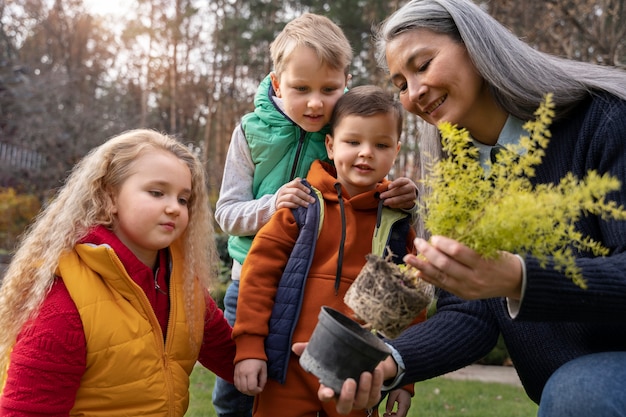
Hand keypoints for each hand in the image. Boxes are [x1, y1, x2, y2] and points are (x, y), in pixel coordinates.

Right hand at [234, 358, 266, 394]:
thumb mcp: (264, 369)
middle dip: (251, 393)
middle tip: (256, 390)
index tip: (260, 388)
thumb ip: (263, 380)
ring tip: (251, 389)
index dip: (256, 391)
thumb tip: (260, 388)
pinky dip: (241, 388)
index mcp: (251, 372)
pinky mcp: (235, 373)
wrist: (248, 350)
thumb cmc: (258, 360)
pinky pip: (236, 384)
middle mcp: (243, 373)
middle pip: (245, 390)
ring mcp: (237, 374)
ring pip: (239, 388)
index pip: (252, 387)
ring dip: (246, 391)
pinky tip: (245, 386)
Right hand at [275, 178, 315, 209]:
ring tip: (307, 205)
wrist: (277, 205)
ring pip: (291, 197)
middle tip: (312, 200)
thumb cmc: (287, 198)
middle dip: (305, 196)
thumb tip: (307, 182)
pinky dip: (293, 205)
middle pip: (295, 191)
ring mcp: (280, 198)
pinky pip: (286, 204)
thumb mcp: (291, 191)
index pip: (295, 183)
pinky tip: (298, 207)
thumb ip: (298, 187)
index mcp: (287, 186)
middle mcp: (283, 191)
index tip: (309, 192)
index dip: (303, 187)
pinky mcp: (278, 205)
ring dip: (301, 201)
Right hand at [292, 342, 384, 413]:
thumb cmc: (342, 361)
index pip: (325, 396)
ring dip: (365, 388)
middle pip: (344, 407)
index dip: (325, 395)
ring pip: (362, 402)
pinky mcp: (372, 397)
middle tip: (350, 381)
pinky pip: (375, 395)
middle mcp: (344, 398)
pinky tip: (376, 371)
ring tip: (366, 372)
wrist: (364, 361)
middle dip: (348, 397)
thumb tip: (295, 347)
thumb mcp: (328, 354)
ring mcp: (359, 399)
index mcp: (331, 389)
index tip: (327, 391)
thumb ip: (311, 350)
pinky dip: (377, 383)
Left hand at [380, 177, 416, 209]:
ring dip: (392, 201)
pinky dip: (396, 205)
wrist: (410, 193)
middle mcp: (411, 187)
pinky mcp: (412, 203)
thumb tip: (380, 189)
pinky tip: (390, 205)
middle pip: (401, 190)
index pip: (401, 181)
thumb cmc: (400, 187)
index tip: (388, 187)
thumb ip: (390, 186)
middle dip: (390, 194)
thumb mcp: (397, 183)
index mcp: (407, 181)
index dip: (395, 184)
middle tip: (381, 196)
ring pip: (402, 198)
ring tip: (384, 202)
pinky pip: (403, 204)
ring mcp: (412, 195)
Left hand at [382, 388, 411, 416]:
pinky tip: (391, 413)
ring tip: (387, 414)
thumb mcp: (393, 394)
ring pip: (401, 416)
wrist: (405, 381)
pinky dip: (396, 415)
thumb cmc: (399, 386)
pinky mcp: (406, 405)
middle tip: (384, 415)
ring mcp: (407, 407)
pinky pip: (401, 413)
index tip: (385, 415)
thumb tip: (387, 412)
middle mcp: (407, 407)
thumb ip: (390, 403)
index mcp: (404, 405)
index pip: (399, 416)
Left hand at [404, 236, 522, 299]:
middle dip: (428, 253)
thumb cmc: (501, 259)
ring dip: (422, 267)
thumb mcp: (490, 248)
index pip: (458, 252)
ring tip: (408, 258)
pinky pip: (443, 286)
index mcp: (483, 263)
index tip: (434, 236)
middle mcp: (475, 278)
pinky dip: (429, 278)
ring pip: (440, 277)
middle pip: (445, 265)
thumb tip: (441, 239)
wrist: (515, 282)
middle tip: (417, 242)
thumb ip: (467, 246)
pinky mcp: (464, 295)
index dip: (443, 243)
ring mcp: (468, 289)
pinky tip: (418, 272)